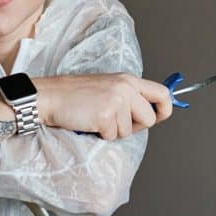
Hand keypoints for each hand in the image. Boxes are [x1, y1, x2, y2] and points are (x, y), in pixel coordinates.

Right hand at [35, 73, 173, 139]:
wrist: (51, 96)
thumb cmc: (75, 95)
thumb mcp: (108, 87)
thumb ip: (129, 96)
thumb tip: (149, 114)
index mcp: (129, 80)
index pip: (163, 93)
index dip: (165, 110)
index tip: (158, 117)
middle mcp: (126, 88)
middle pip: (149, 118)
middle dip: (135, 126)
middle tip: (115, 121)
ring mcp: (116, 101)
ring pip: (129, 131)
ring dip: (113, 131)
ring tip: (96, 117)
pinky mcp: (105, 116)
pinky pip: (112, 136)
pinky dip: (101, 134)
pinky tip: (89, 121)